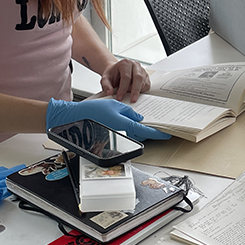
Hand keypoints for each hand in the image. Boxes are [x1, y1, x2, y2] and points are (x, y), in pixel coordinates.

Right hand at [46, 97, 169, 141]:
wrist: (77, 119)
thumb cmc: (94, 111)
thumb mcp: (116, 105)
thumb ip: (130, 112)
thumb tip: (138, 118)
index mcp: (126, 126)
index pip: (148, 131)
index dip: (159, 133)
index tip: (168, 134)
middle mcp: (123, 135)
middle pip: (142, 135)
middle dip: (150, 131)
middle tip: (158, 126)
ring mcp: (116, 139)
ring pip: (134, 137)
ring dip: (140, 132)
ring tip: (144, 124)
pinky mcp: (111, 139)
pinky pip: (125, 137)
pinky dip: (130, 132)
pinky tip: (130, 125)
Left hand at [100, 59, 150, 102]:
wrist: (117, 71)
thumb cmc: (113, 74)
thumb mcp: (106, 78)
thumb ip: (106, 85)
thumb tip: (109, 93)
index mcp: (125, 63)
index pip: (126, 76)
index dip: (123, 88)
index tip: (119, 97)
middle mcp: (135, 65)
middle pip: (138, 78)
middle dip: (135, 90)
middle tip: (132, 100)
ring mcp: (142, 70)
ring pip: (143, 82)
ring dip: (137, 91)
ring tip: (130, 97)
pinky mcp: (146, 77)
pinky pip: (146, 85)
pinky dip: (141, 91)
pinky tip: (135, 93)